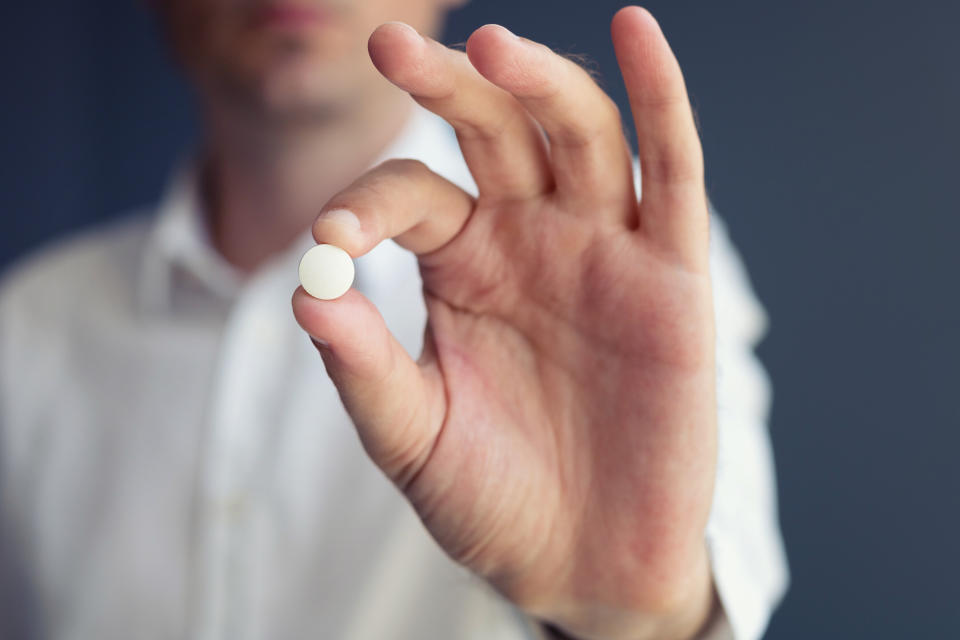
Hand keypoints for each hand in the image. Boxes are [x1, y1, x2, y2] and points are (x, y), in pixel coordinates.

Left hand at [292, 7, 715, 639]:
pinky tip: (634, 34)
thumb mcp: (411, 434)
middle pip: (494, 131)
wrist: (584, 560)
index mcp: (464, 265)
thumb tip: (306, 289)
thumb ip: (362, 363)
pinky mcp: (673, 273)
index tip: (333, 240)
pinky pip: (673, 172)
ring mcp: (604, 247)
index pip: (414, 195)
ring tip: (492, 46)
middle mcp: (532, 239)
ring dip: (539, 82)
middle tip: (390, 46)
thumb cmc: (492, 498)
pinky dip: (660, 99)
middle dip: (448, 84)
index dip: (368, 204)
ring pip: (578, 134)